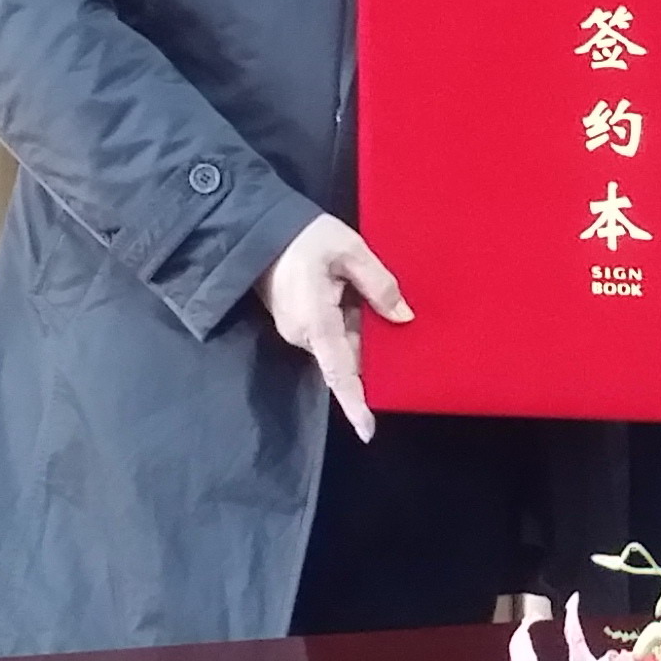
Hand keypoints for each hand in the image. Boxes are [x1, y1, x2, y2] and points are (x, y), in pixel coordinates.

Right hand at [256, 214, 410, 442]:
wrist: (257, 229)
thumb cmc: (304, 237)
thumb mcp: (349, 250)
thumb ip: (378, 284)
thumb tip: (403, 317)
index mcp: (316, 323)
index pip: (339, 372)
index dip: (354, 403)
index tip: (367, 431)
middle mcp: (303, 336)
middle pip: (349, 356)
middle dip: (371, 341)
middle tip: (380, 304)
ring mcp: (297, 331)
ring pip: (341, 343)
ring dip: (360, 325)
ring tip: (361, 287)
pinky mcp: (296, 322)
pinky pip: (330, 332)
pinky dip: (348, 319)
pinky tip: (353, 293)